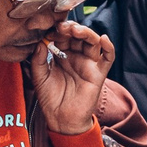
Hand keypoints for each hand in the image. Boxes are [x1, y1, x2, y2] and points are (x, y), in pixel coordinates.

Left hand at [33, 21, 112, 135]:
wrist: (61, 119)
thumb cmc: (50, 99)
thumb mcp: (39, 77)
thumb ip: (38, 60)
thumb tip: (40, 42)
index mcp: (61, 55)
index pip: (62, 36)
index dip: (57, 31)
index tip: (49, 30)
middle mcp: (76, 56)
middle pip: (78, 36)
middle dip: (70, 29)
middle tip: (62, 27)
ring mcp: (88, 63)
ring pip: (92, 42)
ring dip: (86, 33)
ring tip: (76, 30)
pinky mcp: (98, 73)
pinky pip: (108, 58)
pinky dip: (108, 46)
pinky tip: (103, 38)